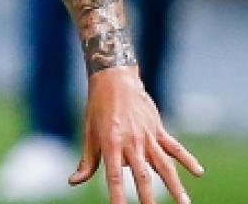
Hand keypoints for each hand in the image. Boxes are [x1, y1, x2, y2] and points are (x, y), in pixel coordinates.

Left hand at [70, 67, 203, 203]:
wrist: (114, 80)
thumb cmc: (97, 109)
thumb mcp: (89, 134)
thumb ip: (87, 161)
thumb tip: (74, 181)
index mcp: (110, 144)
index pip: (114, 176)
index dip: (117, 195)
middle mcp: (131, 143)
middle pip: (142, 175)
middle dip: (148, 197)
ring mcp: (147, 136)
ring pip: (163, 165)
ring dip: (175, 185)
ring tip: (184, 203)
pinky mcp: (158, 130)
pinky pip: (174, 147)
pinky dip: (187, 159)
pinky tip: (198, 172)